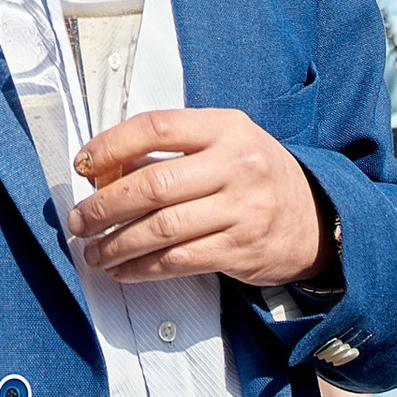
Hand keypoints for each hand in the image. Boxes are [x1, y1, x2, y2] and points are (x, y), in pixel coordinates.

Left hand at [70, 108, 324, 285]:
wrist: (317, 218)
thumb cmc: (256, 177)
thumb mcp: (227, 143)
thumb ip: (176, 150)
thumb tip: (106, 172)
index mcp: (226, 128)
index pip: (156, 127)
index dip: (111, 145)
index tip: (83, 165)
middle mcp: (236, 165)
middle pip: (152, 185)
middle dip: (104, 206)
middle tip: (79, 220)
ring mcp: (241, 210)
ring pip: (160, 229)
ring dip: (116, 244)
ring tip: (93, 251)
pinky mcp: (240, 250)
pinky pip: (178, 261)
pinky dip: (141, 268)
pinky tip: (122, 269)